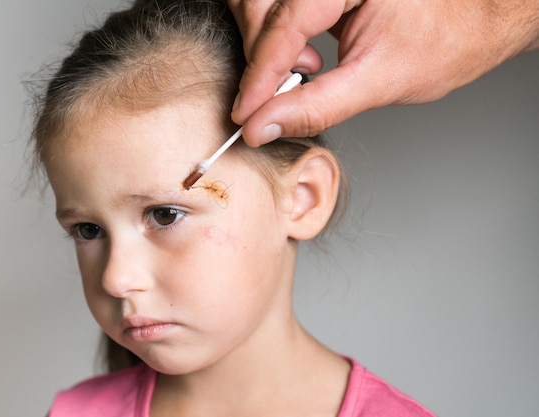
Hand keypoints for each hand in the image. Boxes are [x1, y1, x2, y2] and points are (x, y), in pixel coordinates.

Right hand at [229, 0, 538, 145]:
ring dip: (266, 46)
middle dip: (261, 56)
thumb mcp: (379, 81)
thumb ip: (316, 107)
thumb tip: (265, 125)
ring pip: (259, 4)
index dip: (260, 73)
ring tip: (304, 71)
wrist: (472, 24)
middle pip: (259, 5)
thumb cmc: (444, 40)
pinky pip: (274, 7)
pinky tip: (306, 60)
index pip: (285, 22)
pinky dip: (277, 39)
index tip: (245, 113)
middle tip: (276, 97)